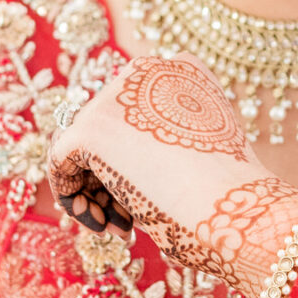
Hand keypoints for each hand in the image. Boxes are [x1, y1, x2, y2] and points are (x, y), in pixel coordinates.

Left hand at [46, 57, 297, 293]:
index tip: (149, 196)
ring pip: (81, 145)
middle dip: (111, 178)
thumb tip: (126, 160)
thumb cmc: (231, 199)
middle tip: (128, 221)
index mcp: (184, 70)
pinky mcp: (90, 129)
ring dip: (94, 191)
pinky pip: (60, 162)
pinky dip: (72, 196)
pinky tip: (100, 223)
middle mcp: (148, 70)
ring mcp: (116, 95)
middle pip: (106, 127)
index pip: (135, 112)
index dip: (136, 158)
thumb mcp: (206, 153)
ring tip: (119, 228)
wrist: (237, 212)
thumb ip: (167, 141)